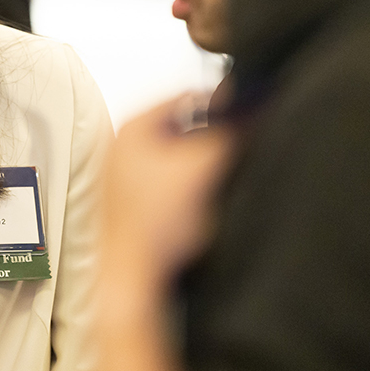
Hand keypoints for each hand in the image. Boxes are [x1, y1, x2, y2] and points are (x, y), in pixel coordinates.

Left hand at [101, 93, 234, 290]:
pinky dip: (188, 182)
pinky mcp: (133, 199)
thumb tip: (247, 114)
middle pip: (181, 125)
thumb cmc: (153, 225)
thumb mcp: (202, 166)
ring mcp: (124, 174)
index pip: (186, 96)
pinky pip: (170, 178)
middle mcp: (122, 146)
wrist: (134, 273)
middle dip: (211, 133)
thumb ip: (227, 133)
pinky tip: (202, 199)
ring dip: (201, 160)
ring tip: (219, 173)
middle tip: (236, 142)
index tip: (246, 108)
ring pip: (177, 154)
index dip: (222, 102)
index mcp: (133, 128)